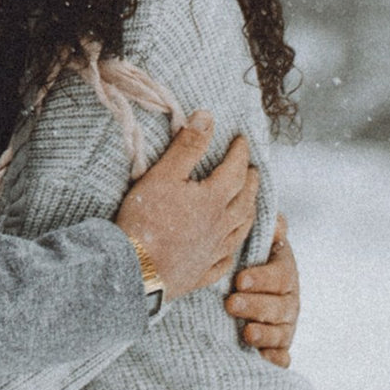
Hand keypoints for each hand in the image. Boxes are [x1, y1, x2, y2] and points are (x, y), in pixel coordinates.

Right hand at [114, 115, 257, 297]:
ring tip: (250, 201)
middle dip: (250, 181)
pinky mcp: (204, 272)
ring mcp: (215, 251)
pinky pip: (227, 258)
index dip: (239, 153)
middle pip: (244, 199)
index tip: (242, 141)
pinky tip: (231, 246)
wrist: (137, 270)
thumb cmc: (147, 220)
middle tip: (252, 169)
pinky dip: (234, 247)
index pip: (234, 170)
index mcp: (213, 200)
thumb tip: (207, 118)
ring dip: (249, 210)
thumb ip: (188, 146)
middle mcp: (221, 226)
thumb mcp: (164, 174)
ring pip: (241, 228)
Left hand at [225, 214, 297, 366]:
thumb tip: (277, 224)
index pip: (280, 276)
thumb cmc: (243, 255)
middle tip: (232, 304)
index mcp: (284, 271)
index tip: (240, 280)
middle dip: (257, 306)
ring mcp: (284, 325)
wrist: (234, 281)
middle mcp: (288, 300)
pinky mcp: (276, 346)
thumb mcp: (252, 237)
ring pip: (282, 333)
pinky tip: (265, 359)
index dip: (262, 279)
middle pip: (280, 307)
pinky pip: (282, 356)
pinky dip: (276, 360)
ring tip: (247, 333)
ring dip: (265, 334)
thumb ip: (266, 226)